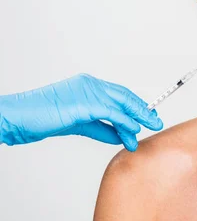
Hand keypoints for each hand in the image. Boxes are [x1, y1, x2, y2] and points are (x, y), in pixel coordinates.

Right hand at [0, 73, 162, 150]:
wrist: (18, 119)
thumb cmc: (42, 119)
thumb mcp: (78, 125)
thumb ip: (100, 129)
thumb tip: (120, 136)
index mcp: (88, 85)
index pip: (118, 94)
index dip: (135, 105)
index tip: (147, 116)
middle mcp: (90, 84)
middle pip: (124, 96)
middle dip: (142, 110)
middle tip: (156, 122)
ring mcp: (87, 92)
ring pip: (120, 104)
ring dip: (137, 118)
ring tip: (149, 129)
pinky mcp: (83, 104)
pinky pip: (111, 113)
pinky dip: (124, 122)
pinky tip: (133, 131)